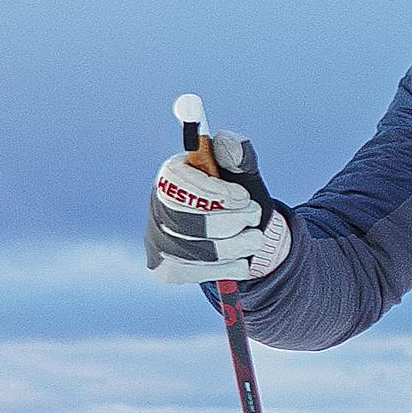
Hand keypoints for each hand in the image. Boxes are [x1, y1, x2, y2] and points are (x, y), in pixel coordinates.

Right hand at [144, 151, 289, 281]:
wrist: (242, 236)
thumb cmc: (240, 199)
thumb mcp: (244, 175)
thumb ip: (239, 157)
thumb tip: (227, 140)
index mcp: (171, 178)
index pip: (177, 183)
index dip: (212, 192)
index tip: (243, 197)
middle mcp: (156, 209)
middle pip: (185, 220)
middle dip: (229, 221)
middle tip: (255, 216)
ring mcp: (158, 242)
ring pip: (196, 250)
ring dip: (236, 245)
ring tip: (255, 238)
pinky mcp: (168, 270)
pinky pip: (200, 272)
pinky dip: (230, 266)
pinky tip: (241, 257)